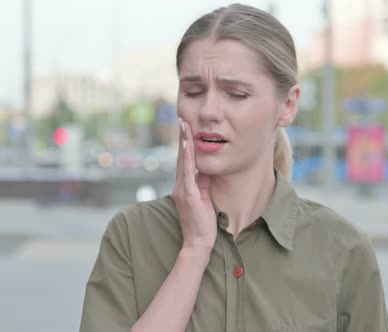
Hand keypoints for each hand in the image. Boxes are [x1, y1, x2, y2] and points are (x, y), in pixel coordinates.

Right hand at [172, 117, 216, 252]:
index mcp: (184, 186)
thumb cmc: (203, 223)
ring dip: (183, 142)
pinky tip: (188, 146)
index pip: (184, 161)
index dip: (185, 144)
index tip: (186, 127)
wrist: (198, 243)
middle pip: (181, 157)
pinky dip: (187, 158)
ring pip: (182, 161)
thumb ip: (205, 182)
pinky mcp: (188, 195)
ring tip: (184, 126)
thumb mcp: (205, 197)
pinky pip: (187, 173)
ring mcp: (182, 190)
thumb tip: (208, 168)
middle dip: (182, 137)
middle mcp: (180, 186)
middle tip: (182, 119)